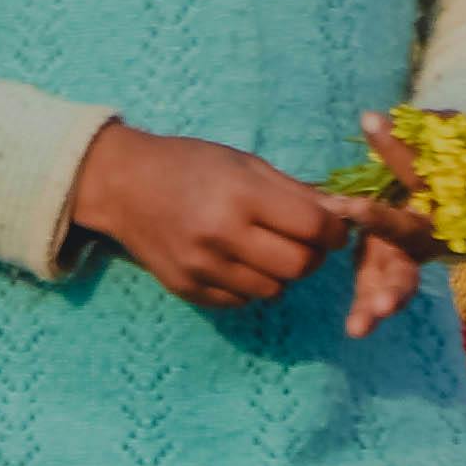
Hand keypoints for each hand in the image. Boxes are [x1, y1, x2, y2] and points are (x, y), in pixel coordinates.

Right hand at [66, 123, 360, 314]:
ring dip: (281, 274)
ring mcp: (202, 267)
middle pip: (299, 267)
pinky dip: (250, 287)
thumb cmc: (190, 165)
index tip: (334, 228)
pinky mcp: (187, 288)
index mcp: (241, 195)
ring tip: (268, 250)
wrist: (122, 184)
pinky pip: (241, 302)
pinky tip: (239, 262)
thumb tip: (342, 215)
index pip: (312, 228)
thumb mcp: (245, 163)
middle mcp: (221, 235)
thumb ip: (294, 191)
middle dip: (313, 256)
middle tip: (306, 242)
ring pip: (273, 291)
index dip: (334, 232)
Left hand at [335, 115, 445, 337]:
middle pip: (412, 245)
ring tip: (363, 324)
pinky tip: (355, 328)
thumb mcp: (431, 141)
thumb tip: (369, 119)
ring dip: (384, 301)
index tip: (358, 172)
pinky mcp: (390, 267)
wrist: (458, 189)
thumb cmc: (439, 160)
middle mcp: (428, 226)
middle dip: (396, 272)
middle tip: (381, 299)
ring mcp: (410, 252)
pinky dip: (369, 308)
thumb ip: (405, 136)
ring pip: (401, 280)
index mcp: (438, 188)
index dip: (394, 158)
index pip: (415, 171)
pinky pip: (380, 290)